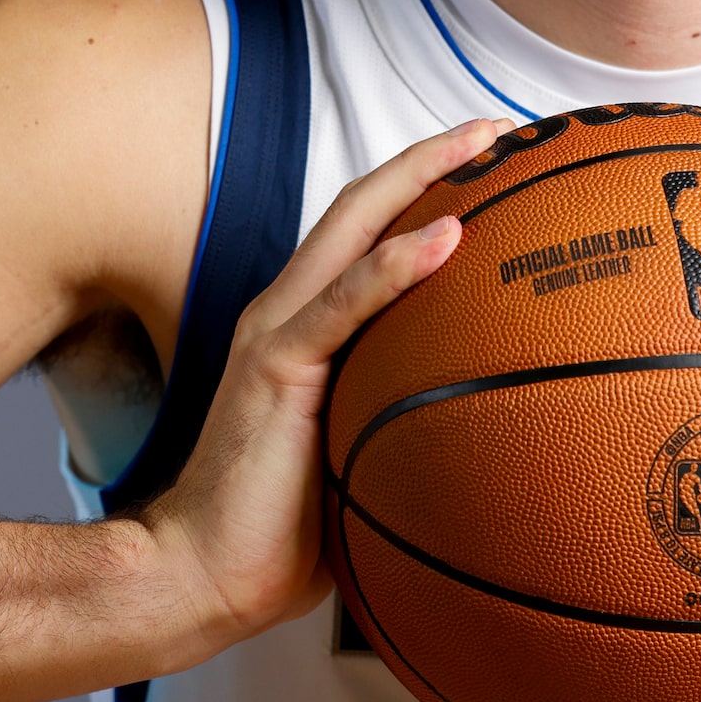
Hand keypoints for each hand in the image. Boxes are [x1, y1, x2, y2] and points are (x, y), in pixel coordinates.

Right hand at [131, 117, 504, 665]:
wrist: (201, 573)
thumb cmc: (280, 530)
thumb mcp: (360, 459)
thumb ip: (402, 423)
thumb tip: (488, 435)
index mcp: (303, 327)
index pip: (366, 235)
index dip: (422, 188)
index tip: (491, 163)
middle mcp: (286, 313)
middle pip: (362, 207)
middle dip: (432, 158)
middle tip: (499, 129)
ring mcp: (277, 334)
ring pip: (354, 231)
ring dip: (421, 181)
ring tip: (484, 149)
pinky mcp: (276, 368)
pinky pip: (344, 304)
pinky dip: (396, 265)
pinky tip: (448, 237)